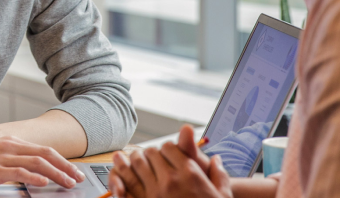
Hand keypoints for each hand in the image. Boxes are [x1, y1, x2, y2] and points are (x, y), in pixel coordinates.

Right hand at [0, 136, 86, 190]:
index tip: (72, 170)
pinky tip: (45, 183)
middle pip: (45, 154)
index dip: (60, 160)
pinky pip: (21, 172)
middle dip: (65, 166)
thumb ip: (8, 162)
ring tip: (68, 183)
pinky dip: (36, 177)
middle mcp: (9, 146)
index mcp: (9, 142)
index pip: (41, 150)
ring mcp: (3, 157)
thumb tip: (25, 172)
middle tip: (78, 177)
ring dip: (57, 173)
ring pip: (38, 162)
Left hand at [109, 125, 230, 197]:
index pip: (168, 147)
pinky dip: (121, 179)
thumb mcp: (221, 194)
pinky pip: (128, 186)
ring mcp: (155, 193)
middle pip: (151, 154)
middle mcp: (171, 180)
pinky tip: (118, 174)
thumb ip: (218, 174)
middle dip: (148, 153)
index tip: (164, 152)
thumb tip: (216, 159)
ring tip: (125, 157)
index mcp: (190, 173)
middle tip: (146, 155)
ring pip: (137, 166)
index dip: (165, 148)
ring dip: (130, 160)